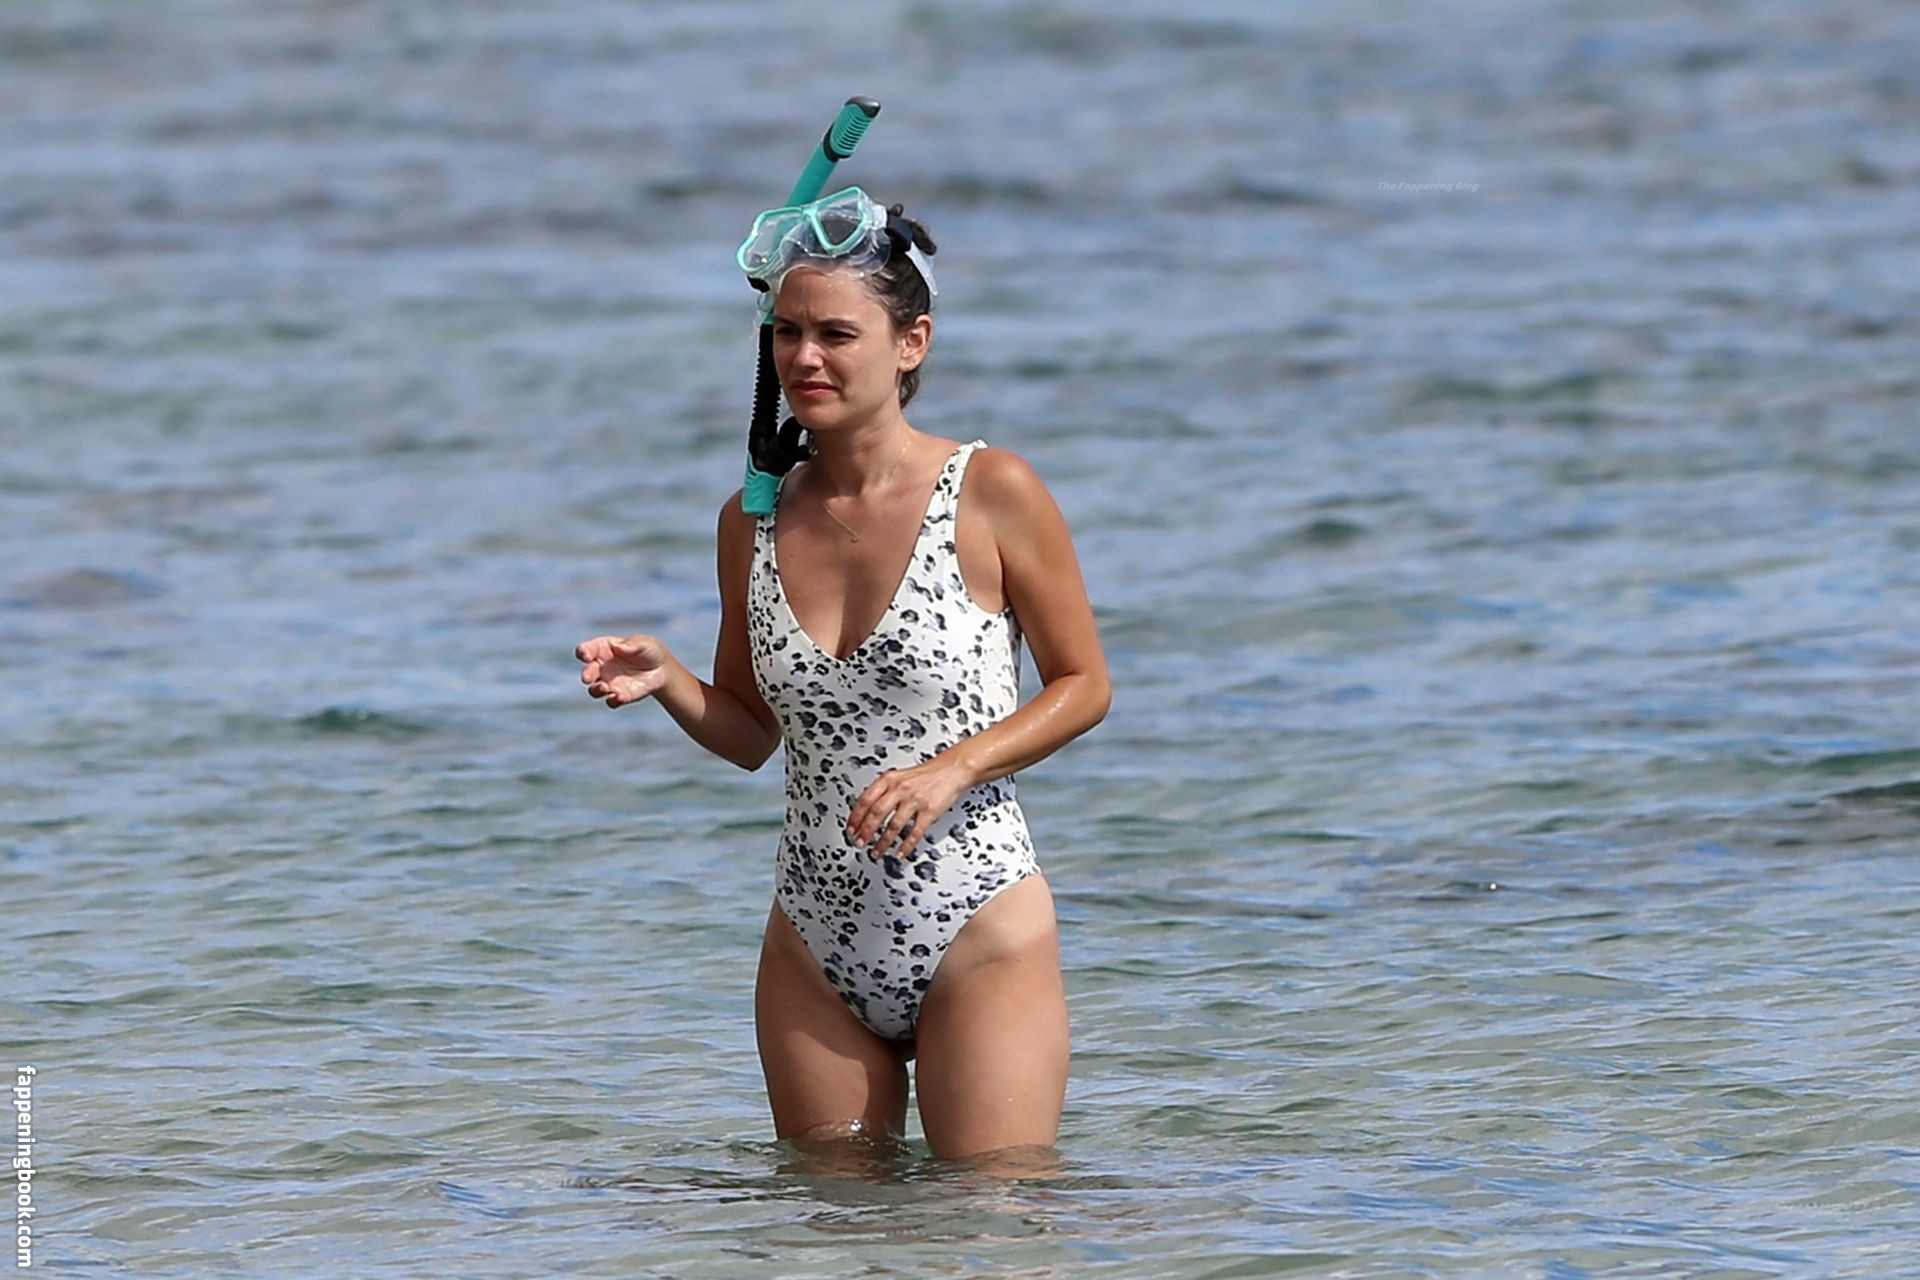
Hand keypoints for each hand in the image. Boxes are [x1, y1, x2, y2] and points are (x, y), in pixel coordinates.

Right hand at [576, 634, 670, 708]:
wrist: (661, 669)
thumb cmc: (648, 650)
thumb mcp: (644, 643)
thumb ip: (631, 644)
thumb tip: (619, 646)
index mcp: (603, 649)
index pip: (586, 650)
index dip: (583, 652)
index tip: (586, 655)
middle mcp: (602, 667)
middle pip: (587, 672)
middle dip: (586, 675)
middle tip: (587, 678)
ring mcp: (609, 682)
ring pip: (595, 690)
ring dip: (596, 690)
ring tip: (605, 688)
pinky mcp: (619, 696)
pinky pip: (611, 701)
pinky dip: (612, 700)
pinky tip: (619, 697)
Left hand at [846, 752, 977, 860]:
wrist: (952, 769)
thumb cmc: (926, 774)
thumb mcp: (899, 776)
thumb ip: (884, 791)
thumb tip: (867, 810)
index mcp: (889, 779)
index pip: (865, 799)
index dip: (855, 817)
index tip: (850, 830)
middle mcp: (900, 789)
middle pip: (876, 813)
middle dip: (865, 831)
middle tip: (859, 843)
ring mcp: (915, 801)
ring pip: (894, 826)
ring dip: (883, 842)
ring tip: (877, 851)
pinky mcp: (929, 811)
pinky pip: (915, 833)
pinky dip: (906, 846)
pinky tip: (900, 852)